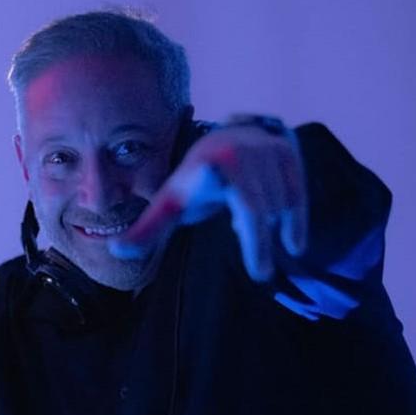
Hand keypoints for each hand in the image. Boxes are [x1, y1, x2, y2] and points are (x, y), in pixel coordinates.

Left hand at [110, 122, 307, 280]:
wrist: (223, 140)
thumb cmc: (196, 181)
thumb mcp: (172, 203)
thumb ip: (148, 229)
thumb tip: (116, 252)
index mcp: (218, 163)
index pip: (247, 210)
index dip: (255, 243)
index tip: (259, 274)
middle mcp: (248, 150)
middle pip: (266, 210)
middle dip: (261, 240)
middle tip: (259, 270)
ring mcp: (271, 148)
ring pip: (284, 202)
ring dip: (275, 225)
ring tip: (258, 240)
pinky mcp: (289, 150)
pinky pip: (299, 192)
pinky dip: (298, 219)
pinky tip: (293, 245)